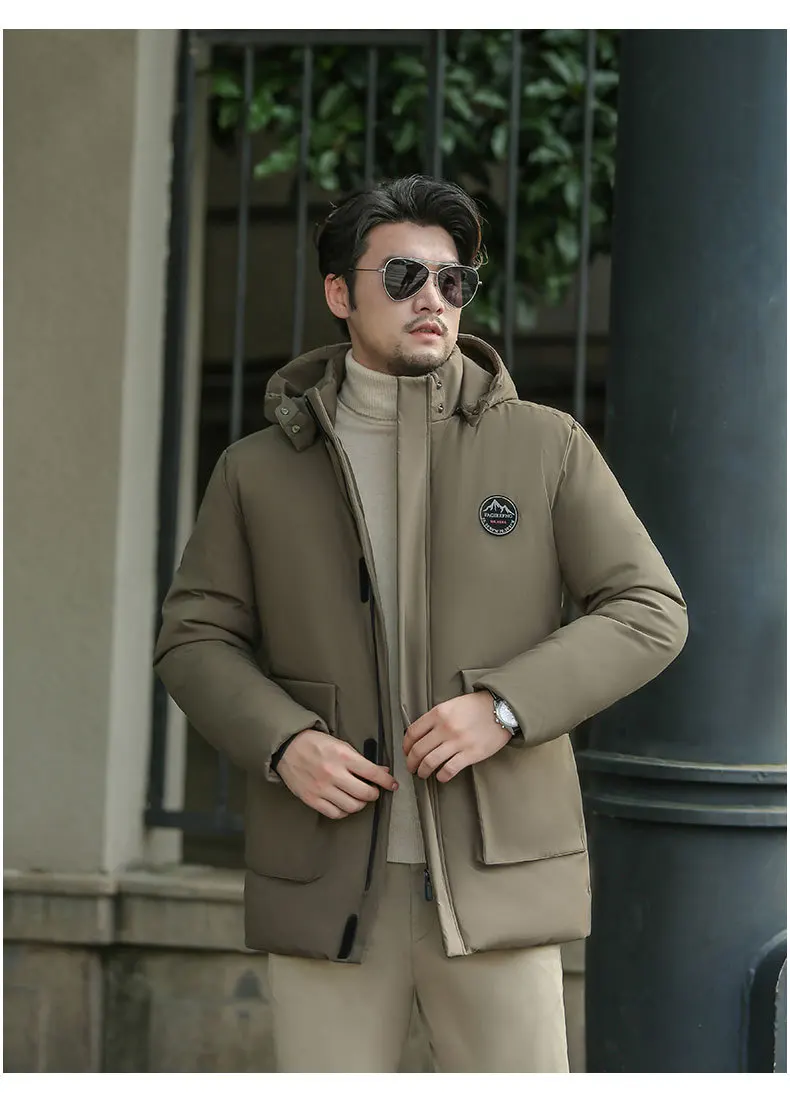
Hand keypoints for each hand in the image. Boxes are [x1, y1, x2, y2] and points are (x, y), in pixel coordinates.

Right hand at [278, 729, 397, 818]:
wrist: (287, 748)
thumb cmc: (315, 744)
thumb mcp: (340, 744)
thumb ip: (360, 759)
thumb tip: (382, 771)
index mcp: (343, 756)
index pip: (372, 772)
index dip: (387, 781)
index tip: (392, 784)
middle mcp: (333, 773)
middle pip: (364, 793)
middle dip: (374, 793)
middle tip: (373, 791)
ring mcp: (322, 788)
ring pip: (352, 806)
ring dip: (361, 803)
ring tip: (360, 797)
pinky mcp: (312, 799)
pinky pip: (335, 813)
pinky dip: (345, 811)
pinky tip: (346, 804)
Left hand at [403, 691, 510, 782]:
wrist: (502, 709)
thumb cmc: (477, 706)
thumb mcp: (452, 704)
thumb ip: (435, 717)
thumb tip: (420, 734)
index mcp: (439, 713)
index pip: (413, 732)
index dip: (405, 745)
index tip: (406, 751)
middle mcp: (445, 727)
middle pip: (418, 750)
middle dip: (411, 762)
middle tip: (411, 767)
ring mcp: (458, 742)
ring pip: (430, 762)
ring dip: (423, 771)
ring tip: (423, 773)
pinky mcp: (471, 754)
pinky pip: (449, 769)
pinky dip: (442, 776)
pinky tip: (441, 777)